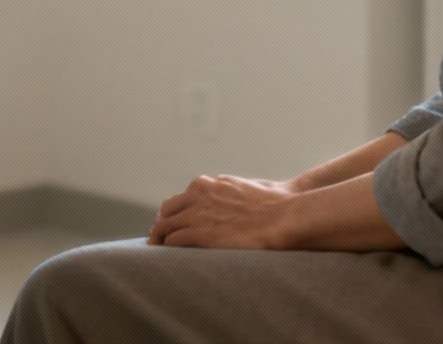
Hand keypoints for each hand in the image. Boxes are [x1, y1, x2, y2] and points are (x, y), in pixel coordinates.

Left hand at [147, 174, 291, 249]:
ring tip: (158, 252)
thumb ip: (234, 193)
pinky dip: (167, 249)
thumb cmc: (276, 205)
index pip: (181, 199)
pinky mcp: (200, 233)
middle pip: (167, 209)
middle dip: (162, 224)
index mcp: (208, 184)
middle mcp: (198, 193)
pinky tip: (169, 257)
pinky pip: (173, 241)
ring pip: (165, 226)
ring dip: (159, 239)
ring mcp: (197, 212)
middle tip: (159, 239)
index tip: (174, 225)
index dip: (175, 214)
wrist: (284, 217)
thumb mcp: (249, 187)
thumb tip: (243, 195)